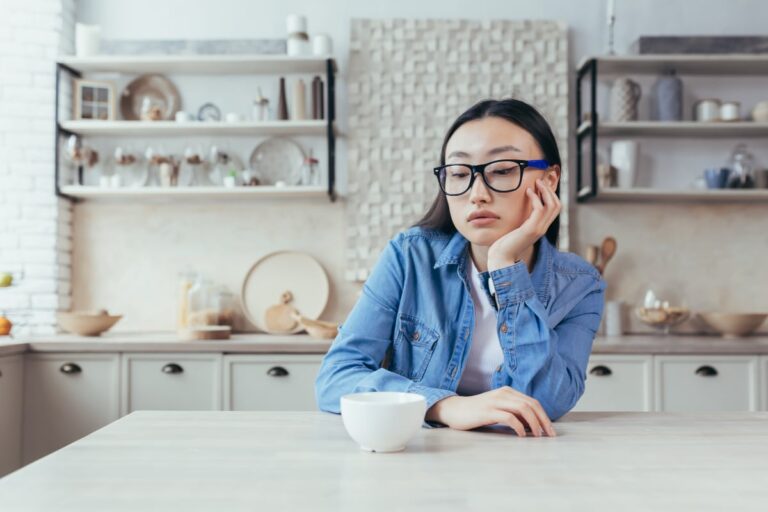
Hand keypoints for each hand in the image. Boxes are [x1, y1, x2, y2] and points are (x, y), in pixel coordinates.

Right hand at [425, 386, 556, 436]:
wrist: (454, 410)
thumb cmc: (477, 413)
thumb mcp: (498, 409)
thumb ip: (513, 413)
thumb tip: (532, 425)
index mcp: (508, 392)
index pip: (533, 402)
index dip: (544, 416)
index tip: (550, 430)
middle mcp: (504, 393)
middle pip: (531, 405)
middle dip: (544, 420)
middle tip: (550, 435)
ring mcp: (495, 401)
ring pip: (523, 409)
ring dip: (534, 424)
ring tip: (538, 436)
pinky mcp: (488, 411)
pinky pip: (509, 417)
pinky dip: (519, 427)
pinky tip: (522, 435)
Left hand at [487, 178, 560, 270]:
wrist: (501, 258)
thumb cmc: (506, 244)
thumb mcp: (517, 230)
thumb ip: (523, 222)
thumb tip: (522, 212)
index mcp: (541, 228)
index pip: (555, 209)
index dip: (550, 196)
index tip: (540, 186)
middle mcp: (542, 228)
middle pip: (557, 205)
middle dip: (550, 191)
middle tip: (540, 181)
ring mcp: (538, 229)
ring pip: (551, 206)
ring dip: (545, 191)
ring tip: (536, 183)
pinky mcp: (531, 230)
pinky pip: (539, 209)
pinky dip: (535, 198)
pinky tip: (528, 192)